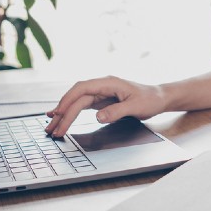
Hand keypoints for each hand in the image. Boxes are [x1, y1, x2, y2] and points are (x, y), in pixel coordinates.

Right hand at [44, 76, 167, 137]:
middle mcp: (101, 85)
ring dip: (63, 113)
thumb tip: (97, 117)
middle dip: (62, 111)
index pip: (82, 89)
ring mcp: (100, 93)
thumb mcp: (136, 107)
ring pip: (76, 102)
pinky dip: (71, 112)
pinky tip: (60, 116)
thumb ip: (116, 111)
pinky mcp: (101, 100)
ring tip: (51, 126)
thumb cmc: (149, 99)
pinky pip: (81, 105)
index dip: (68, 100)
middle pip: (76, 97)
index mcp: (108, 82)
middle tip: (51, 128)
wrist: (158, 98)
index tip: (59, 113)